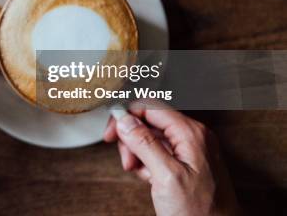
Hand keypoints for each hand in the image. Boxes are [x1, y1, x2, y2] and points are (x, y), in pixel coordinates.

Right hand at [104, 101, 239, 215]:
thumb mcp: (166, 176)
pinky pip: (159, 153)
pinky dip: (148, 164)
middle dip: (132, 140)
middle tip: (128, 161)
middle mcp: (192, 136)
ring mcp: (190, 150)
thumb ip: (144, 143)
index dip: (126, 117)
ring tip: (142, 174)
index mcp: (191, 133)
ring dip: (138, 154)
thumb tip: (124, 119)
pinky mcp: (186, 163)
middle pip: (149, 121)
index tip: (111, 133)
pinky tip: (150, 178)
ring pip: (151, 138)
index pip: (150, 107)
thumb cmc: (201, 213)